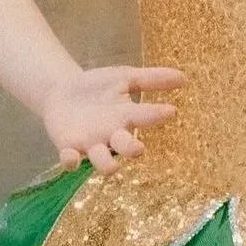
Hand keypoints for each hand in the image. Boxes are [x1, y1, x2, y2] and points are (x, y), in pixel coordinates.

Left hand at [40, 65, 182, 174]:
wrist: (60, 91)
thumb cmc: (97, 87)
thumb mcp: (124, 77)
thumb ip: (151, 78)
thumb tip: (184, 78)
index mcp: (127, 117)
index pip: (146, 116)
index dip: (157, 115)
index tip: (170, 110)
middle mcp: (112, 135)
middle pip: (125, 147)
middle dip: (131, 149)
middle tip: (137, 149)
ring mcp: (90, 144)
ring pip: (101, 161)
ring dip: (106, 164)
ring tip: (112, 167)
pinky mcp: (68, 147)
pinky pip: (70, 159)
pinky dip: (70, 161)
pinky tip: (71, 157)